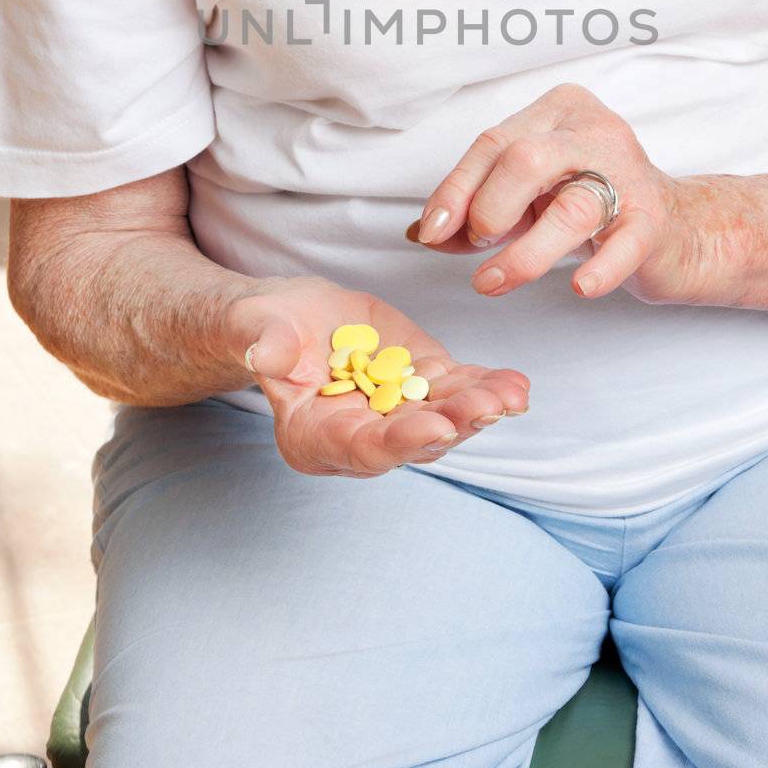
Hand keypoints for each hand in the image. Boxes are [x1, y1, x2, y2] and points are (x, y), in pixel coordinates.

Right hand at [220, 276, 529, 477]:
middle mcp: (362, 437)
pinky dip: (487, 387)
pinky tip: (515, 384)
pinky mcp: (420, 383)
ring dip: (480, 408)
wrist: (289, 319)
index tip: (436, 427)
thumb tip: (267, 355)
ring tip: (512, 394)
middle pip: (413, 439)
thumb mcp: (253, 327)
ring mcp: (396, 411)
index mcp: (314, 438)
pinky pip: (457, 390)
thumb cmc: (261, 328)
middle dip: (455, 424)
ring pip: (444, 416)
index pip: (362, 448)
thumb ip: (262, 344)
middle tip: (489, 407)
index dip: (401, 441)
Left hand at [407, 81, 726, 303]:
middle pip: (526, 160)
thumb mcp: (525, 200)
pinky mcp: (653, 219)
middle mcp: (595, 130)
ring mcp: (629, 173)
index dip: (456, 190)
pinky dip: (600, 268)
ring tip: (492, 282)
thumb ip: (476, 210)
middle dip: (490, 208)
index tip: (432, 232)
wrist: (675, 228)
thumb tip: (428, 234)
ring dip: (524, 254)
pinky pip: (624, 243)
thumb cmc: (589, 204)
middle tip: (479, 244)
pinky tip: (580, 287)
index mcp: (557, 111)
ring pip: (570, 207)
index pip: (493, 143)